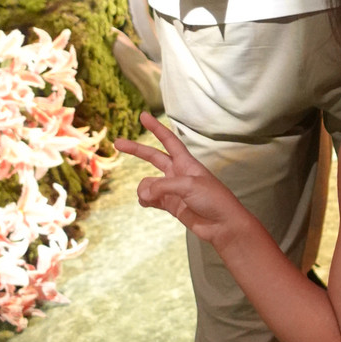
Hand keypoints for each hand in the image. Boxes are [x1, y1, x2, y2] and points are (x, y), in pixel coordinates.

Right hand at [115, 112, 251, 248]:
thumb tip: (143, 194)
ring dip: (144, 189)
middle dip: (136, 150)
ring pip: (148, 183)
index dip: (156, 128)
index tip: (144, 116)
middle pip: (153, 157)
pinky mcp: (171, 205)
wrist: (223, 225)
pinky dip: (145, 200)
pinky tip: (148, 202)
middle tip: (117, 143)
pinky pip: (149, 199)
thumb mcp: (189, 186)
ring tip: (152, 198)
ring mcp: (173, 190)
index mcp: (187, 163)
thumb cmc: (213, 200)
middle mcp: (178, 173)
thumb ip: (162, 186)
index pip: (169, 140)